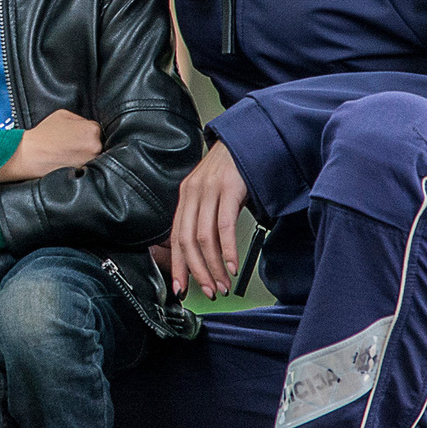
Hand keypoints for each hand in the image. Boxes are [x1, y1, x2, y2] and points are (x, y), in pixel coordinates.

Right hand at [0, 108, 102, 182]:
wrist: (30, 155)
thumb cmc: (44, 134)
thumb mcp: (62, 115)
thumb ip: (79, 119)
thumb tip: (86, 125)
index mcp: (91, 130)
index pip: (96, 129)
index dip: (84, 131)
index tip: (76, 135)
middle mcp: (95, 147)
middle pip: (96, 143)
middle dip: (85, 143)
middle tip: (71, 144)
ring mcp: (90, 162)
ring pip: (92, 156)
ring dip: (83, 155)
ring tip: (68, 153)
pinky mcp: (83, 173)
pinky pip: (85, 167)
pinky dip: (78, 164)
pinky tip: (67, 161)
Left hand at [169, 140, 249, 297]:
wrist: (250, 137)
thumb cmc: (234, 169)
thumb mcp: (214, 193)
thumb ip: (207, 217)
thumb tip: (208, 254)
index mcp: (186, 196)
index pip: (176, 237)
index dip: (177, 265)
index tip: (181, 288)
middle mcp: (193, 193)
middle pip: (187, 241)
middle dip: (196, 272)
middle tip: (207, 290)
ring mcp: (210, 190)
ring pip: (204, 238)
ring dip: (213, 267)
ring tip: (222, 283)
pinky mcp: (229, 188)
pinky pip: (224, 226)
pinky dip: (228, 251)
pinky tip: (232, 266)